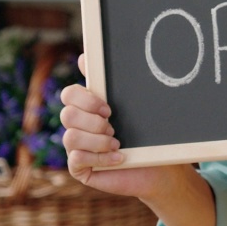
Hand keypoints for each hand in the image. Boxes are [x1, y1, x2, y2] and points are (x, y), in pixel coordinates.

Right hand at [61, 54, 183, 200]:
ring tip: (117, 144)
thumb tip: (83, 57)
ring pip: (70, 137)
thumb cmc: (145, 136)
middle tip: (113, 127)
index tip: (108, 108)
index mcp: (86, 108)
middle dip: (93, 122)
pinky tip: (119, 158)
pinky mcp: (79, 168)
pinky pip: (76, 159)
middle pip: (66, 115)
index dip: (85, 99)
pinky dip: (101, 158)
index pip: (68, 94)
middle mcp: (77, 127)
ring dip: (98, 141)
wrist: (160, 167)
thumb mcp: (130, 107)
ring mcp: (75, 148)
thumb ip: (109, 84)